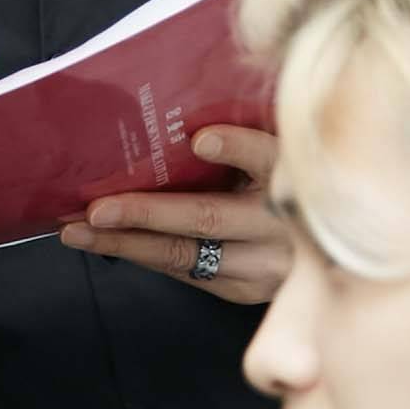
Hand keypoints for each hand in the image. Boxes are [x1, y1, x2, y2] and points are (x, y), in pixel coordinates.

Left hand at [58, 126, 289, 302]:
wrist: (332, 253)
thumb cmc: (293, 182)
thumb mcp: (285, 150)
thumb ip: (251, 138)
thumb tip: (188, 119)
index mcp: (298, 178)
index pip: (271, 158)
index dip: (237, 147)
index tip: (200, 138)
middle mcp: (286, 228)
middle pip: (210, 218)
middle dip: (146, 213)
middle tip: (96, 208)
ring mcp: (266, 266)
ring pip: (186, 255)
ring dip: (125, 243)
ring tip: (77, 231)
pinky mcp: (246, 290)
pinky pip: (186, 271)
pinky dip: (142, 254)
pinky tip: (103, 241)